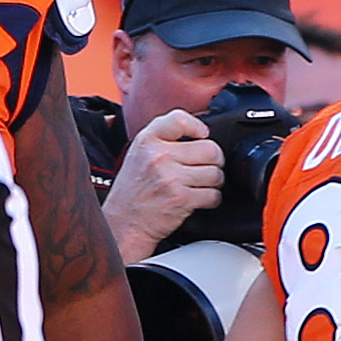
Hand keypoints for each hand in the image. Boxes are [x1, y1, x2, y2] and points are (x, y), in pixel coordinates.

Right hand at [103, 109, 221, 263]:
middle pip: (211, 149)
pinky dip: (211, 199)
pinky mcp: (181, 198)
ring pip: (216, 173)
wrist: (123, 222)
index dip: (198, 127)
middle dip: (213, 161)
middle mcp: (158, 156)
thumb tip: (201, 132)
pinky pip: (214, 194)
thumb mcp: (140, 154)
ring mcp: (170, 178)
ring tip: (199, 185)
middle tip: (204, 168)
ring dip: (213, 182)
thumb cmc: (134, 190)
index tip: (202, 135)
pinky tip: (198, 198)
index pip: (180, 119)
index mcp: (147, 141)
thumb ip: (165, 139)